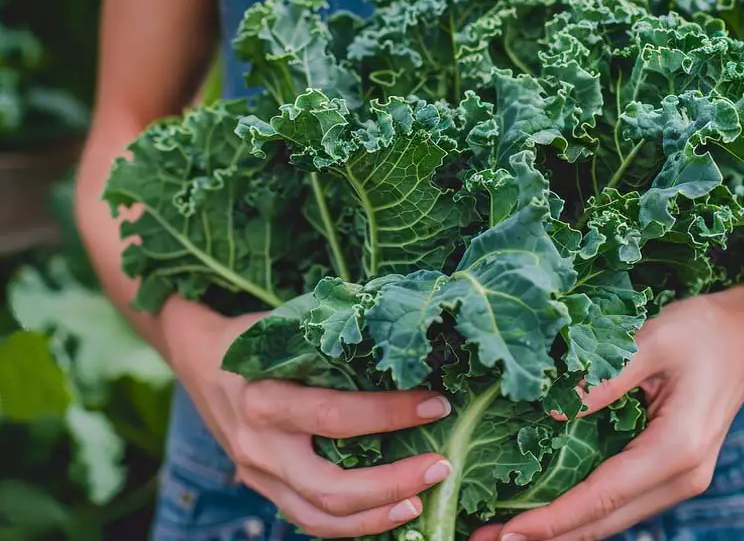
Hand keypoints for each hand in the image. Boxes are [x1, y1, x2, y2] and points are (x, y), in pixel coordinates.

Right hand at [160, 297, 453, 538]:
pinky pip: (309, 520)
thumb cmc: (256, 335)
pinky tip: (389, 511)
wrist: (200, 360)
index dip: (390, 414)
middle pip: (330, 486)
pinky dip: (352, 524)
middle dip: (392, 483)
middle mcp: (259, 444)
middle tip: (441, 466)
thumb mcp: (290, 326)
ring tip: (421, 500)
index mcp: (265, 397)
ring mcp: (258, 474)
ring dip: (377, 515)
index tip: (437, 404)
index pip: (336, 416)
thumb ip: (338, 335)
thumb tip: (407, 328)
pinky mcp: (263, 489)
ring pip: (320, 517)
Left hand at [470, 287, 743, 540]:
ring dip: (562, 530)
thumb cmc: (702, 330)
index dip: (550, 520)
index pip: (601, 497)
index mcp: (676, 449)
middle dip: (546, 537)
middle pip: (604, 523)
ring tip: (505, 532)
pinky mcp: (671, 471)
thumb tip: (548, 416)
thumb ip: (601, 379)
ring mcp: (680, 479)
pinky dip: (583, 512)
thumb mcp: (650, 340)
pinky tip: (547, 512)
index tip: (506, 533)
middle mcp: (682, 476)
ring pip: (612, 519)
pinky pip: (620, 502)